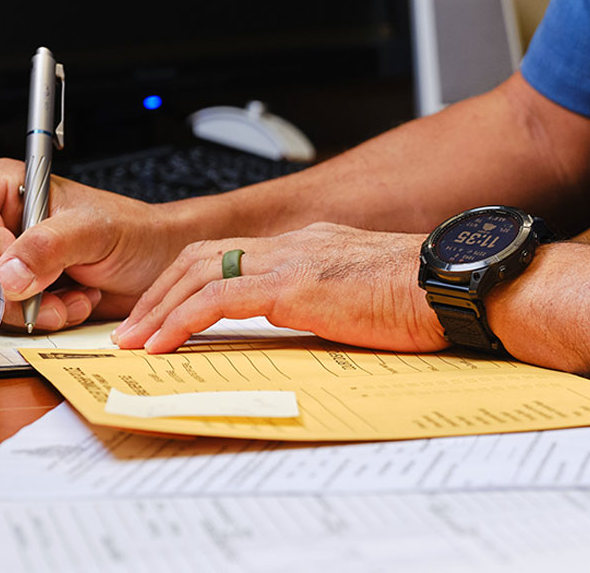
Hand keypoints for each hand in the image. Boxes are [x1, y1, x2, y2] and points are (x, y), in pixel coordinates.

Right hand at [0, 158, 194, 330]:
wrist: (159, 264)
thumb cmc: (134, 232)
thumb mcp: (94, 231)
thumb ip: (49, 246)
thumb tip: (7, 274)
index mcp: (8, 187)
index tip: (18, 260)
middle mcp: (2, 222)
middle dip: (11, 285)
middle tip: (49, 287)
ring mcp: (11, 260)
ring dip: (33, 306)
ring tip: (74, 295)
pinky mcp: (24, 291)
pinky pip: (11, 314)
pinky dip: (45, 316)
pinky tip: (76, 301)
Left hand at [111, 222, 445, 353]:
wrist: (454, 285)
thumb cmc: (427, 297)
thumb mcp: (367, 297)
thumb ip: (334, 304)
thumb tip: (316, 330)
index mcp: (312, 246)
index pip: (234, 255)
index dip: (191, 282)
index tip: (169, 314)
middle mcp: (295, 244)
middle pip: (204, 256)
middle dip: (160, 292)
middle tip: (135, 328)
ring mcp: (292, 261)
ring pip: (200, 273)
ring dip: (159, 309)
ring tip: (136, 341)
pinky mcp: (293, 286)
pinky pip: (217, 300)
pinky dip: (181, 320)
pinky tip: (163, 344)